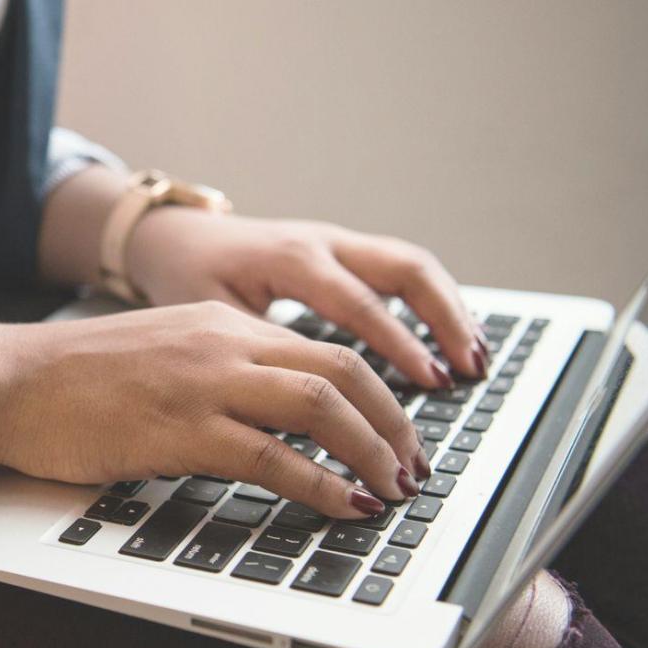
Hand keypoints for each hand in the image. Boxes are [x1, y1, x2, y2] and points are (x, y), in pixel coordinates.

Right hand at [1, 301, 429, 518]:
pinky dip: (322, 485)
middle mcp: (223, 344)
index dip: (380, 395)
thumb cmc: (74, 378)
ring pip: (321, 406)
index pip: (328, 349)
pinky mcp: (179, 431)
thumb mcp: (163, 354)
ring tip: (392, 490)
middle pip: (343, 370)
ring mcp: (203, 385)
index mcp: (221, 324)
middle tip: (413, 467)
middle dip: (395, 424)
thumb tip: (275, 418)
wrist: (10, 382)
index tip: (398, 434)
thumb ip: (220, 371)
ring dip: (372, 452)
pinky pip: (273, 457)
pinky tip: (344, 506)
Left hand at [126, 210, 488, 389]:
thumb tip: (303, 409)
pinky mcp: (341, 250)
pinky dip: (431, 302)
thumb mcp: (212, 318)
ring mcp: (336, 242)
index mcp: (290, 259)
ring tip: (475, 359)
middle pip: (405, 269)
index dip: (399, 346)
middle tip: (470, 369)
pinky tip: (449, 339)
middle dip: (444, 320)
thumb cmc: (186, 279)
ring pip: (411, 265)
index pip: (360, 304)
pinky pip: (399, 269)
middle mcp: (321, 243)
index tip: (430, 382)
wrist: (172, 238)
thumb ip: (260, 354)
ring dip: (448, 309)